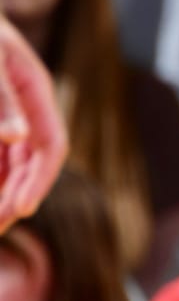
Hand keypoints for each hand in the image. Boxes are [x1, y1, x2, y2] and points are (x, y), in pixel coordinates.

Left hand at [0, 19, 66, 230]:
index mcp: (36, 90)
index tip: (20, 210)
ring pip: (12, 163)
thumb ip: (1, 97)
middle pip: (32, 162)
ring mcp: (8, 113)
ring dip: (3, 191)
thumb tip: (19, 139)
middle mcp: (27, 107)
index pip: (52, 146)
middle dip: (16, 195)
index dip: (39, 180)